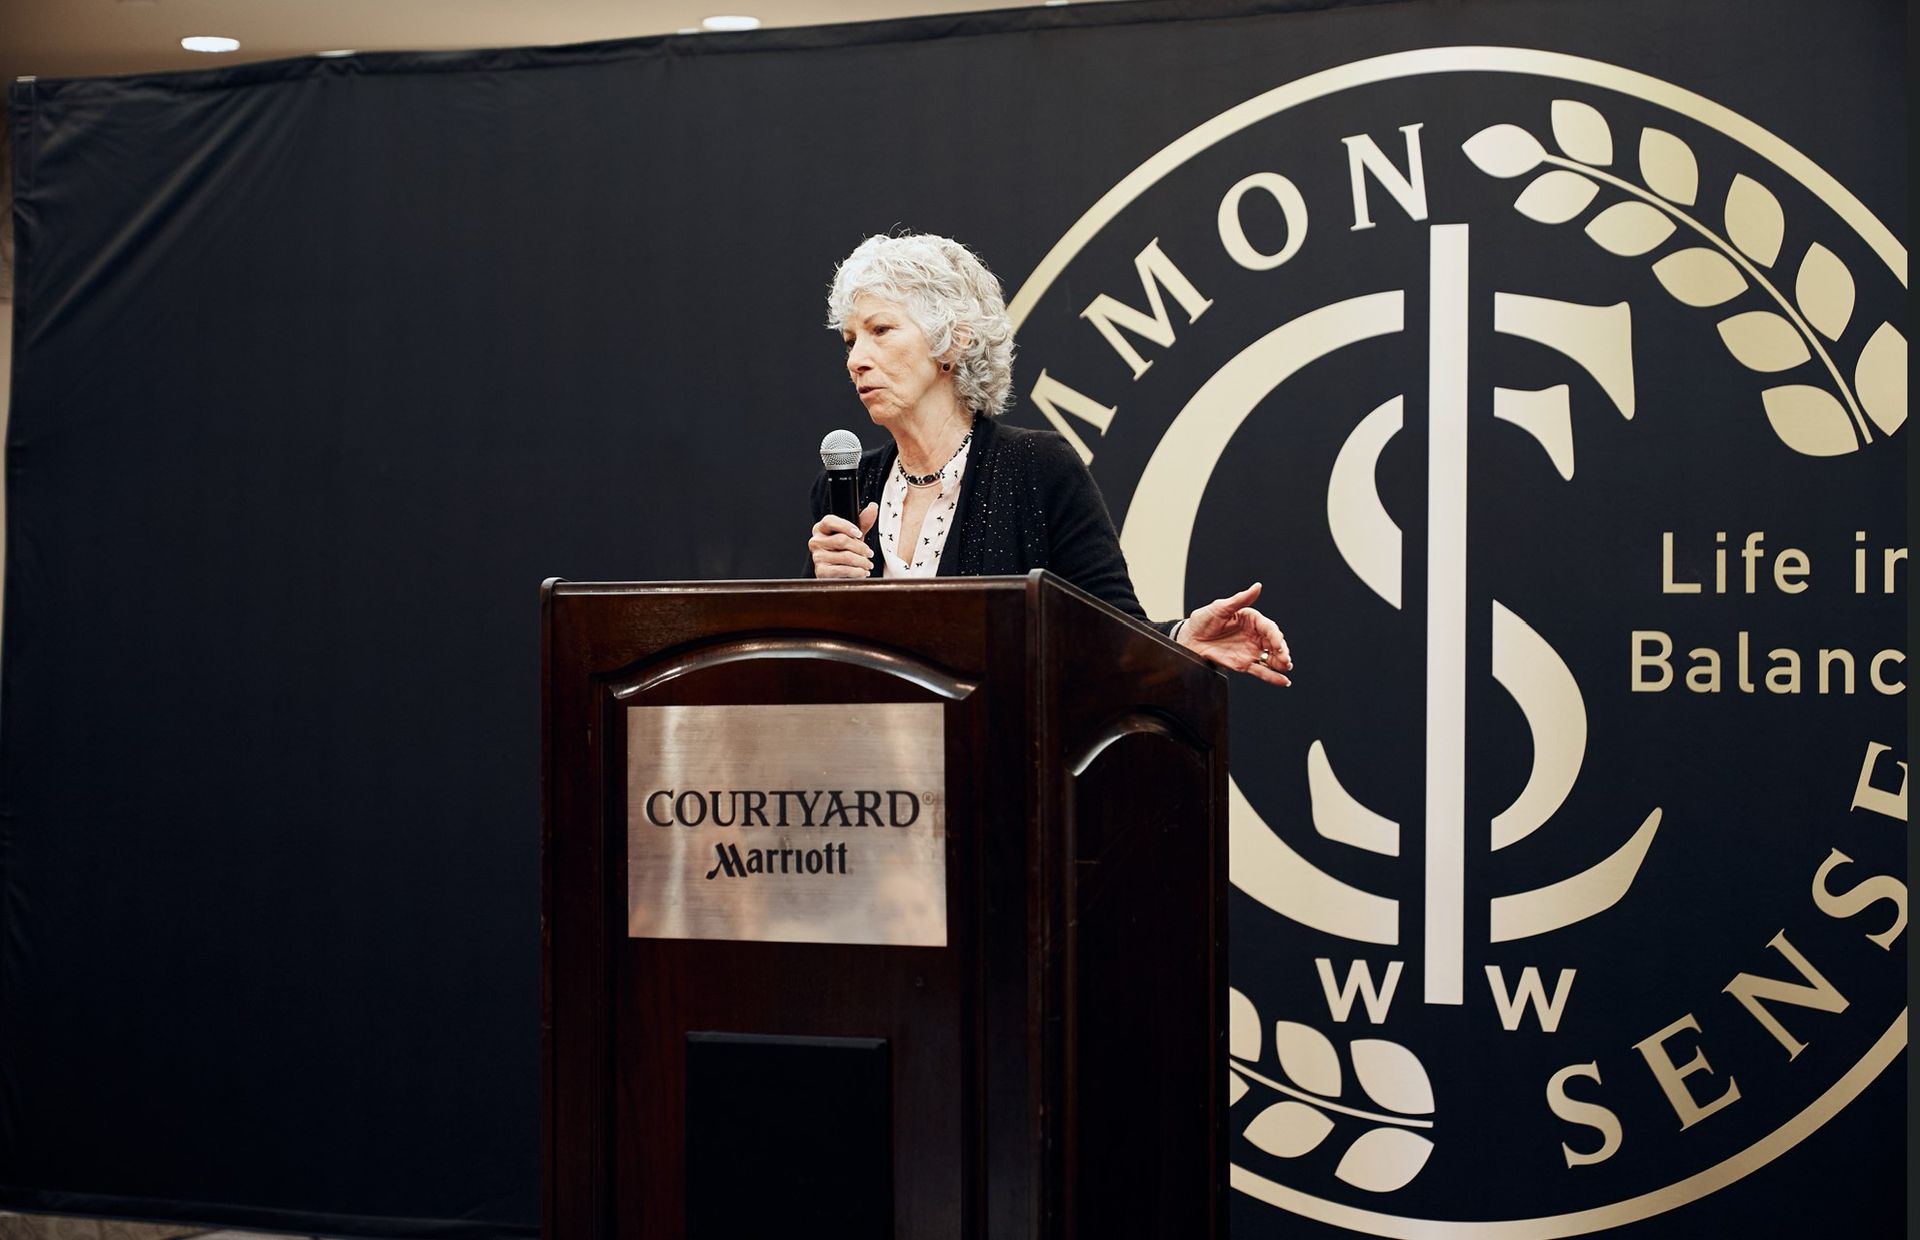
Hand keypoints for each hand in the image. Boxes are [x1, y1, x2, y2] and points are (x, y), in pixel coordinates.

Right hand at [809, 502, 877, 578]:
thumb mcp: (854, 536)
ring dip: (862, 561)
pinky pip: (842, 570)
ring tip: (868, 565)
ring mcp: (817, 557)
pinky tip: (862, 572)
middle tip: (870, 553)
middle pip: (841, 540)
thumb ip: (863, 522)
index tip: (859, 533)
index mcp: (821, 529)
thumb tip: (873, 507)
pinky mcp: (821, 572)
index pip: (830, 521)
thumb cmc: (844, 551)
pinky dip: (856, 572)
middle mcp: (815, 541)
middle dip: (860, 547)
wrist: (839, 573)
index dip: (845, 526)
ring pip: (845, 556)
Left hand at [1177, 581, 1292, 684]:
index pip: (1268, 627)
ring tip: (1286, 667)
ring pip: (1270, 658)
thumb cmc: (1203, 620)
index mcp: (1251, 620)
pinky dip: (1273, 677)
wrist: (1189, 639)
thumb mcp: (1220, 607)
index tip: (1277, 644)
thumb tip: (1257, 586)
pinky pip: (1261, 671)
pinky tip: (1284, 681)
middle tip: (1285, 659)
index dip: (1275, 636)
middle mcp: (1254, 635)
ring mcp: (1250, 651)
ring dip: (1280, 663)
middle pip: (1274, 643)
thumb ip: (1240, 599)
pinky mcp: (1244, 664)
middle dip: (1282, 651)